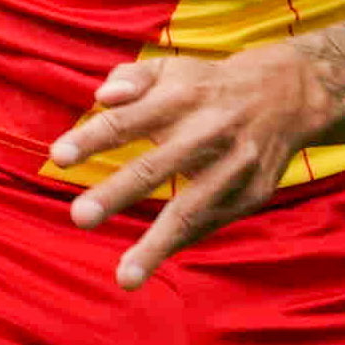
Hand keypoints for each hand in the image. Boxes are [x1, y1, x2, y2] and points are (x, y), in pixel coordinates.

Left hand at [46, 45, 322, 287]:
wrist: (287, 96)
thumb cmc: (207, 86)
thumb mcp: (172, 68)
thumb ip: (131, 79)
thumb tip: (100, 98)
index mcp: (181, 97)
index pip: (128, 119)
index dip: (93, 138)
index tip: (58, 157)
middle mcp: (208, 131)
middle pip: (157, 166)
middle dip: (117, 193)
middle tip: (79, 217)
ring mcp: (234, 166)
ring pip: (192, 209)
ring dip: (157, 245)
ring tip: (124, 276)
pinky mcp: (252, 194)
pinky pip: (211, 224)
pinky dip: (180, 244)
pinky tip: (150, 262)